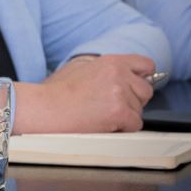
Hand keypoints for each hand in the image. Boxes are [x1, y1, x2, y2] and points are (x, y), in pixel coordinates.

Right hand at [13, 54, 154, 133]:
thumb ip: (107, 70)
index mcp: (110, 61)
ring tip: (100, 114)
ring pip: (139, 110)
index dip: (141, 78)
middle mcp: (118, 74)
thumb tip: (129, 77)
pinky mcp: (119, 112)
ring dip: (125, 116)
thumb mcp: (81, 69)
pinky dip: (121, 129)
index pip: (145, 65)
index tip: (134, 86)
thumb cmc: (56, 93)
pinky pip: (135, 125)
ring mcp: (120, 93)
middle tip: (108, 105)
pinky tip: (102, 123)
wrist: (44, 108)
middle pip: (145, 91)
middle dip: (132, 100)